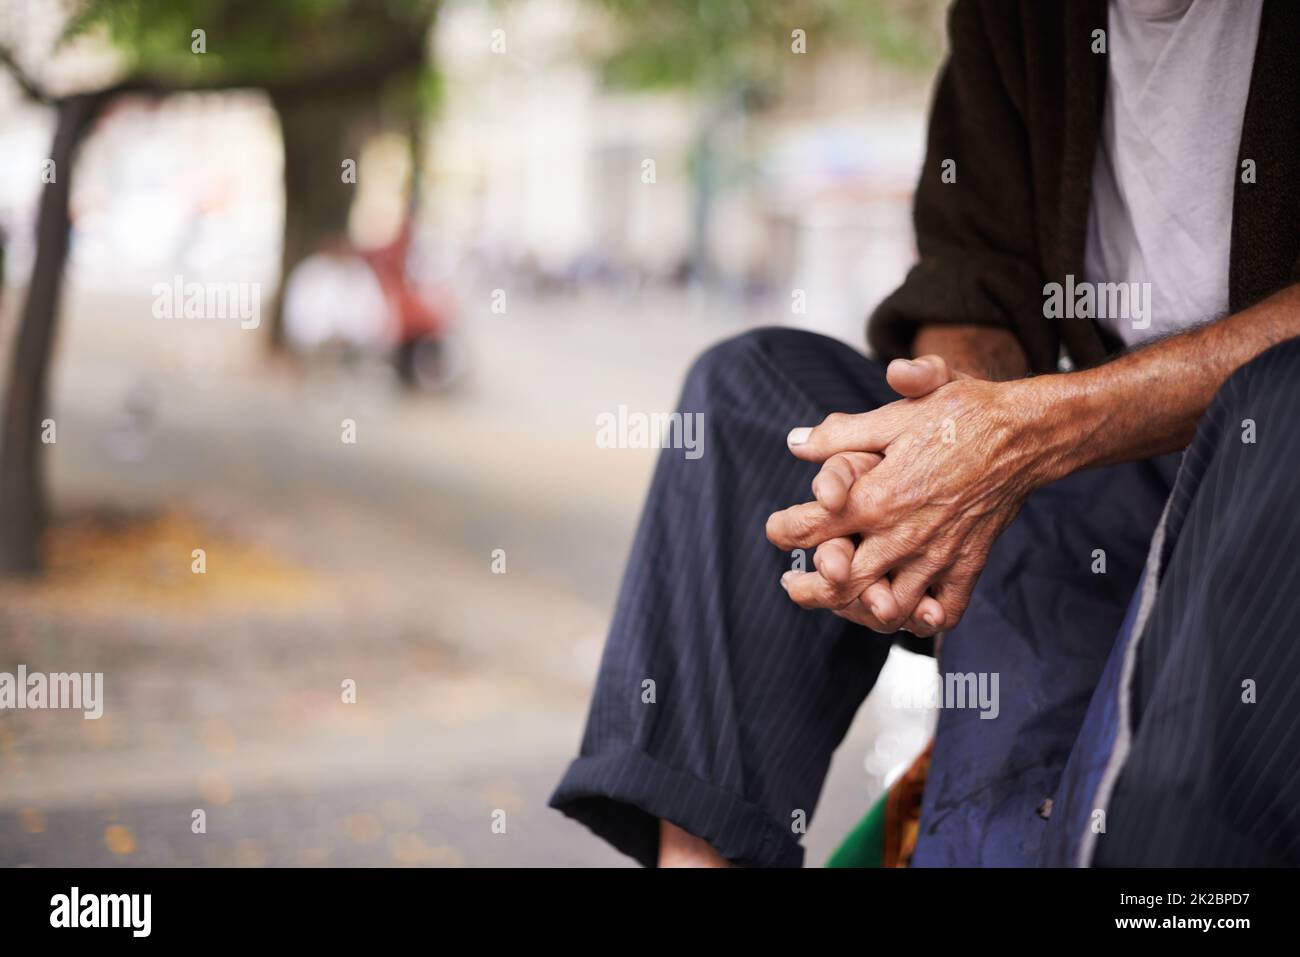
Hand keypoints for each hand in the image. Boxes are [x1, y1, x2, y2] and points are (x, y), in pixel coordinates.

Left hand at [795, 355, 968, 634]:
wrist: (1026, 432)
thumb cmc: (961, 416)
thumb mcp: (896, 413)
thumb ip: (840, 433)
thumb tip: (794, 442)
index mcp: (876, 497)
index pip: (809, 529)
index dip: (782, 531)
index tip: (776, 531)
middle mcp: (902, 536)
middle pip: (839, 584)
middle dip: (808, 588)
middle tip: (793, 581)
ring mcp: (937, 557)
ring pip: (887, 609)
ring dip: (858, 611)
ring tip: (842, 601)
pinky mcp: (968, 566)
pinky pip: (944, 612)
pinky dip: (922, 620)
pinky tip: (905, 610)